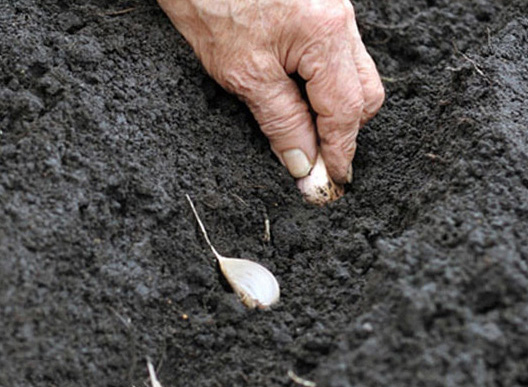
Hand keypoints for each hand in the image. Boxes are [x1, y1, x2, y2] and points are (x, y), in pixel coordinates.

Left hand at [157, 0, 384, 182]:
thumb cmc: (210, 5)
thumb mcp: (243, 73)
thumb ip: (280, 120)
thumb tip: (304, 161)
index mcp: (325, 34)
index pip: (346, 110)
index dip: (340, 152)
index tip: (331, 182)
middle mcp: (339, 20)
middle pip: (363, 93)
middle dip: (344, 132)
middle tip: (316, 163)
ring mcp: (332, 12)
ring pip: (352, 76)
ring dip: (333, 110)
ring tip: (303, 135)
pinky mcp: (317, 11)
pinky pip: (335, 58)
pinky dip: (322, 86)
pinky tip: (298, 101)